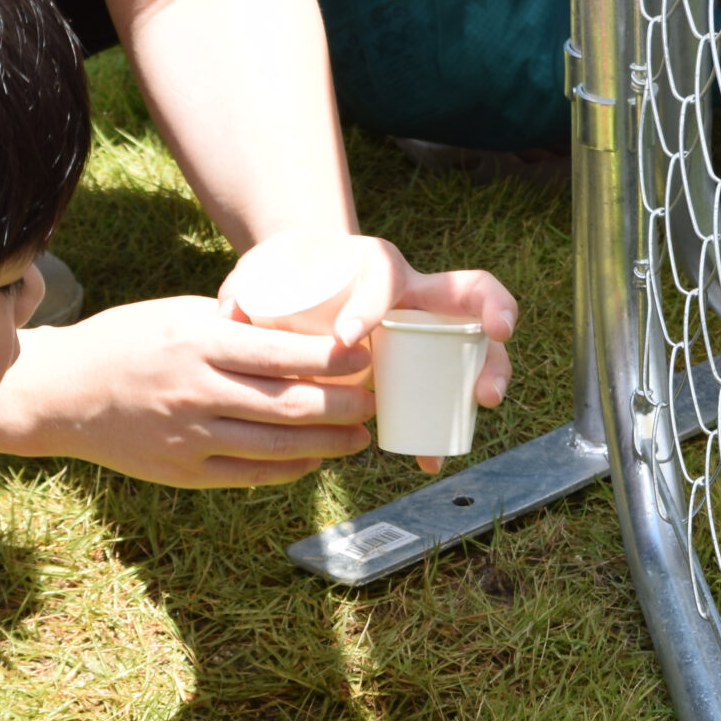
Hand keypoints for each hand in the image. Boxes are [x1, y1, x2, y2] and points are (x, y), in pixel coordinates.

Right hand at [0, 294, 375, 485]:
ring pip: (278, 447)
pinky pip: (252, 476)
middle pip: (291, 406)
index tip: (367, 356)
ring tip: (358, 437)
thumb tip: (302, 330)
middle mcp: (196, 392)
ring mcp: (189, 437)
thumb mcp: (179, 315)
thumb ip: (235, 326)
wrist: (63, 393)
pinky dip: (291, 468)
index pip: (283, 354)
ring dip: (328, 444)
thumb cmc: (128, 341)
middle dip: (345, 406)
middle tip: (375, 401)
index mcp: (198, 344)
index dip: (335, 359)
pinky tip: (314, 458)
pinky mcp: (183, 472)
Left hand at [219, 237, 517, 473]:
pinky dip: (445, 426)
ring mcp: (433, 328)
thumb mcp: (271, 274)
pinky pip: (453, 389)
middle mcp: (418, 291)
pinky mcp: (431, 363)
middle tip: (493, 341)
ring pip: (477, 345)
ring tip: (482, 402)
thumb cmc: (297, 279)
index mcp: (378, 265)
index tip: (345, 339)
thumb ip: (246, 288)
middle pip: (468, 295)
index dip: (369, 306)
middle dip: (490, 314)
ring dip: (489, 371)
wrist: (321, 287)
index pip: (385, 277)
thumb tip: (227, 314)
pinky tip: (432, 455)